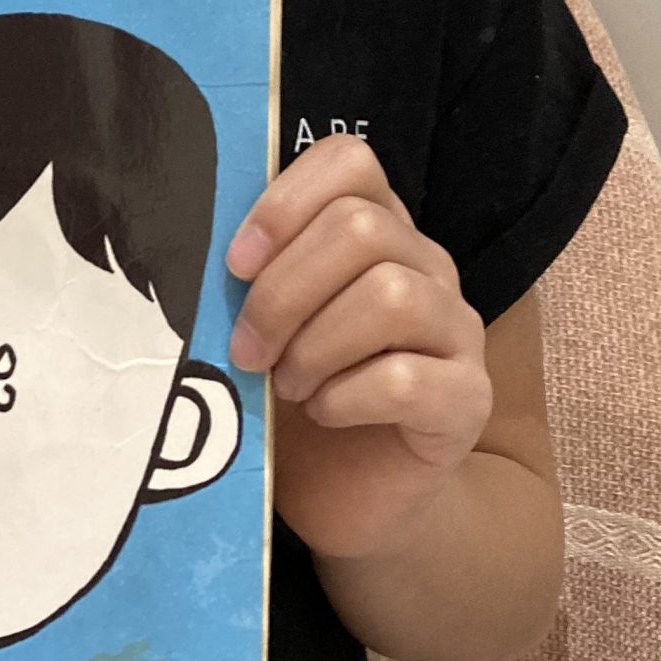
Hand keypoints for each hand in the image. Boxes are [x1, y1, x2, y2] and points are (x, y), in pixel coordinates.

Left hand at [225, 136, 490, 562]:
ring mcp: (457, 331)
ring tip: (288, 385)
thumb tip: (192, 247)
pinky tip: (324, 413)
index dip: (285, 202)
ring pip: (392, 295)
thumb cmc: (299, 398)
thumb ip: (252, 278)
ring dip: (316, 345)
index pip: (350, 162)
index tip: (237, 263)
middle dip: (284, 292)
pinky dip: (346, 396)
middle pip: (362, 229)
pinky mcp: (468, 400)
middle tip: (248, 350)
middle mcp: (428, 267)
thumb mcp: (268, 326)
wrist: (355, 499)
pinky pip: (407, 378)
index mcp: (378, 230)